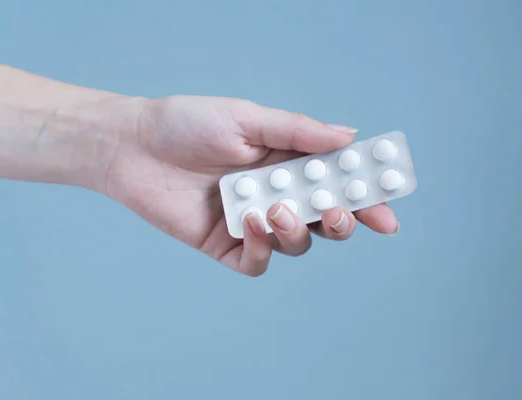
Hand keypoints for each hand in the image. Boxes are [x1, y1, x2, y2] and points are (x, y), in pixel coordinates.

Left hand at [99, 96, 399, 275]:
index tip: (389, 203)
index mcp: (288, 163)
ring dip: (297, 231)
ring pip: (296, 243)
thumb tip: (351, 136)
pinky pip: (256, 262)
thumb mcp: (248, 118)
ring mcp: (252, 222)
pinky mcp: (226, 244)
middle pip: (326, 220)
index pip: (337, 182)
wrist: (133, 145)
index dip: (366, 195)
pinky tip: (249, 222)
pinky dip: (261, 249)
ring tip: (277, 209)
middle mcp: (276, 194)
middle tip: (341, 213)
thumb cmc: (188, 124)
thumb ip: (299, 132)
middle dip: (344, 221)